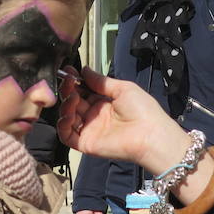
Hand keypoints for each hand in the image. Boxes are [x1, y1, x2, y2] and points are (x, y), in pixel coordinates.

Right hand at [57, 66, 189, 173]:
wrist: (150, 134)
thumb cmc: (143, 111)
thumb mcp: (123, 88)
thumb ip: (101, 81)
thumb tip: (85, 70)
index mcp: (105, 103)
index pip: (84, 91)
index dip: (75, 82)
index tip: (69, 71)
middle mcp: (96, 116)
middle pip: (74, 102)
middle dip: (68, 90)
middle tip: (68, 81)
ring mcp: (90, 130)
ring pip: (68, 117)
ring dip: (66, 105)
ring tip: (73, 96)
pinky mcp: (86, 143)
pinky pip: (66, 135)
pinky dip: (63, 124)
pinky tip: (69, 114)